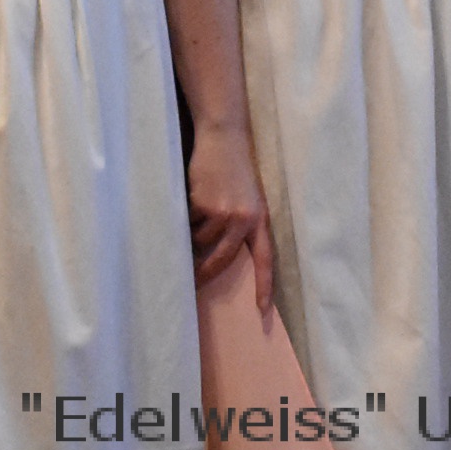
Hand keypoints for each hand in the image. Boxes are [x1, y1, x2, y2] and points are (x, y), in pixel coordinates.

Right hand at [188, 122, 275, 311]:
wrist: (224, 137)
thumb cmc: (234, 169)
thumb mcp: (247, 198)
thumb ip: (240, 224)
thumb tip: (216, 255)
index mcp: (261, 220)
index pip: (265, 259)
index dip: (264, 285)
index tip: (261, 311)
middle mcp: (244, 220)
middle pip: (222, 260)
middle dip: (204, 274)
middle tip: (192, 284)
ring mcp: (223, 213)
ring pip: (200, 240)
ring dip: (192, 233)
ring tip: (196, 210)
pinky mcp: (202, 204)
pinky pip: (188, 223)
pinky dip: (185, 216)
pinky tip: (192, 196)